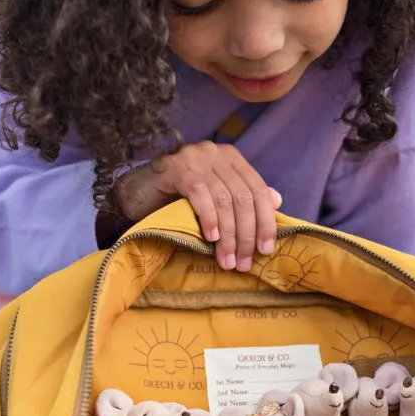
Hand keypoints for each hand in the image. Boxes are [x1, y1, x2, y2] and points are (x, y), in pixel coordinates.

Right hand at [115, 142, 281, 270]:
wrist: (137, 190)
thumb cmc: (179, 196)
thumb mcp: (216, 195)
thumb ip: (243, 195)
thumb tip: (277, 201)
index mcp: (232, 157)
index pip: (257, 190)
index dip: (265, 221)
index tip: (265, 249)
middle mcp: (216, 153)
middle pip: (242, 197)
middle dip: (246, 234)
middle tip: (244, 262)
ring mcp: (196, 158)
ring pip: (223, 199)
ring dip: (228, 235)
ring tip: (227, 261)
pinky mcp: (176, 167)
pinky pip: (199, 194)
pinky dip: (209, 218)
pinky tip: (211, 238)